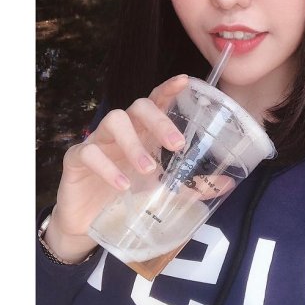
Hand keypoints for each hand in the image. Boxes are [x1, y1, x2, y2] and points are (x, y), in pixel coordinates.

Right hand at [45, 75, 189, 261]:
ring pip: (113, 122)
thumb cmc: (128, 196)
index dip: (169, 89)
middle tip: (176, 145)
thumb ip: (193, 186)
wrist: (88, 223)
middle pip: (138, 107)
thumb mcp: (163, 190)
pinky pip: (89, 152)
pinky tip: (122, 185)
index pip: (156, 102)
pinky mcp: (77, 159)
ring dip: (134, 144)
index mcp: (144, 132)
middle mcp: (123, 131)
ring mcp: (98, 141)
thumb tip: (228, 184)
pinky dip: (107, 168)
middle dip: (159, 120)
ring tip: (149, 169)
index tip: (186, 81)